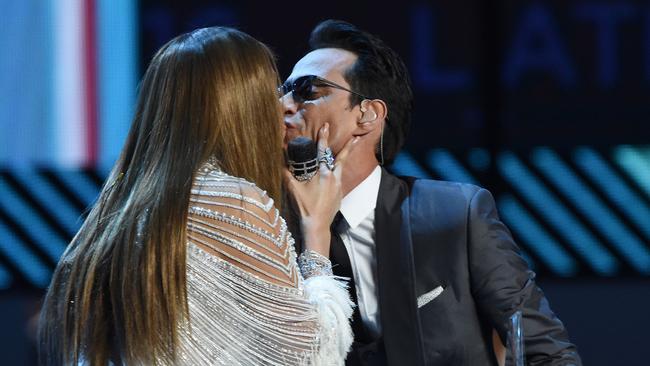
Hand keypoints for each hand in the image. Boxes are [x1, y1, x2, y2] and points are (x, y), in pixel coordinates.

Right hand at [284, 123, 358, 256]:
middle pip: (341, 158)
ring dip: (344, 158)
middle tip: (354, 137)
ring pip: (342, 168)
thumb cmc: (305, 207)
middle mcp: (334, 178)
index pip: (323, 152)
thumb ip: (286, 173)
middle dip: (347, 147)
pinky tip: (332, 175)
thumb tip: (279, 161)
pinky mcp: (340, 194)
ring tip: (352, 149)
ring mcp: (339, 186)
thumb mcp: (293, 189)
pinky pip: (338, 179)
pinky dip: (336, 174)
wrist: (317, 225)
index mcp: (323, 174)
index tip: (326, 127)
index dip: (323, 138)